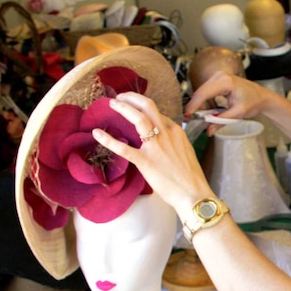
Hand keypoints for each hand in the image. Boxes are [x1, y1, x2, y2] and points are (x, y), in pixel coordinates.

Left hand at [92, 92, 214, 214]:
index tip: (134, 107)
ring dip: (123, 108)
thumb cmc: (191, 177)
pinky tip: (97, 134)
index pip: (157, 113)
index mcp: (176, 131)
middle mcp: (166, 133)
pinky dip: (108, 140)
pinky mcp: (145, 161)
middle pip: (148, 106)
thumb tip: (163, 141)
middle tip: (120, 97)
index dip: (143, 107)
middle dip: (131, 98)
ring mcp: (155, 146)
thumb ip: (173, 142)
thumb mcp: (186, 152)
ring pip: (138, 118)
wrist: (194, 193)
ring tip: (112, 104)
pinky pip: (123, 148)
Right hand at [186, 71, 274, 121]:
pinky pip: (206, 92)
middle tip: (191, 121)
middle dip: (195, 107)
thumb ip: (221, 121)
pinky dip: (205, 103)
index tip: (187, 116)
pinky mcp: (217, 80)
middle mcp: (219, 76)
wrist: (261, 97)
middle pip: (200, 92)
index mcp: (225, 81)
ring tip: (203, 118)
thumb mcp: (237, 114)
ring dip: (201, 106)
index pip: (203, 93)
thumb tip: (208, 130)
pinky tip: (209, 111)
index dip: (193, 105)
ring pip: (202, 93)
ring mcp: (218, 77)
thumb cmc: (253, 102)